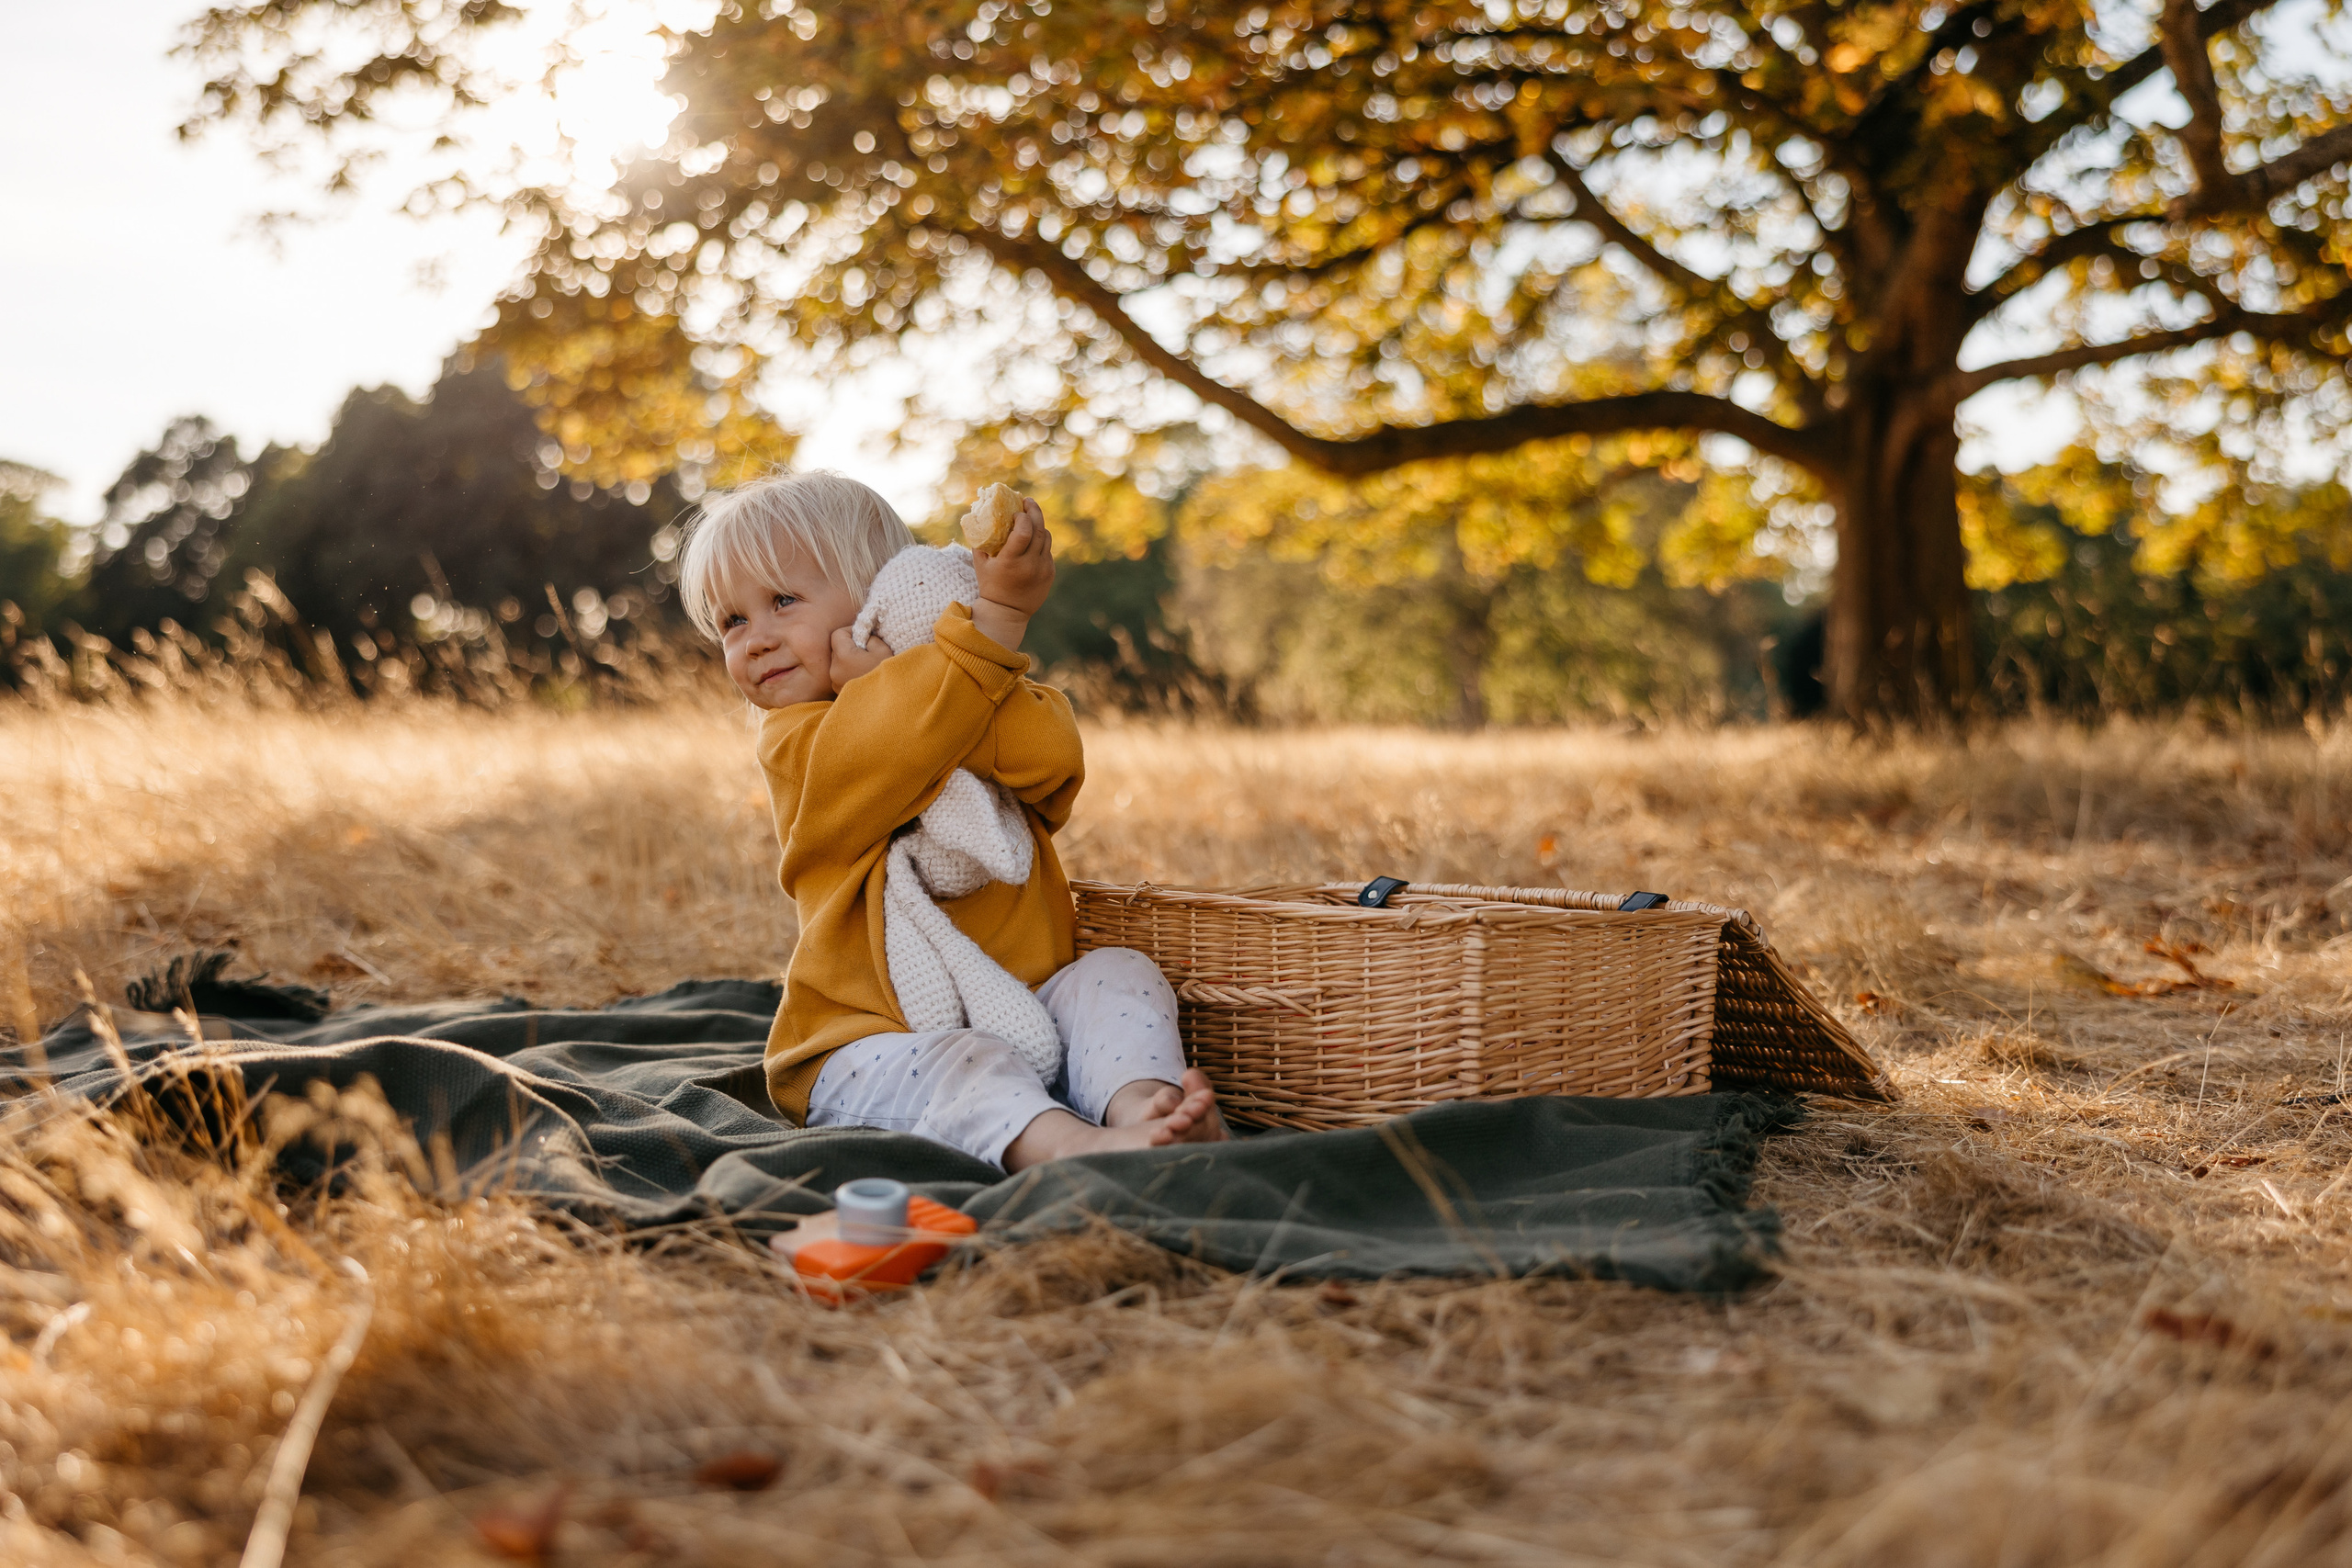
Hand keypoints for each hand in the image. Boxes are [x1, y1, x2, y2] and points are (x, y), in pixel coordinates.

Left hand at [828, 627, 891, 691]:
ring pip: (838, 662)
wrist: (890, 700)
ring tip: (866, 665)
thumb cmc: (887, 674)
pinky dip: (849, 672)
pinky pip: (840, 675)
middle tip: (867, 650)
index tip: (863, 636)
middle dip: (849, 646)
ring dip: (849, 660)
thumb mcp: (882, 649)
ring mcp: (835, 683)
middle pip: (836, 649)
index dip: (850, 631)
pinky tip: (863, 675)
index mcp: (843, 656)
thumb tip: (864, 637)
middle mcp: (834, 670)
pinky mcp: (838, 692)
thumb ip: (870, 638)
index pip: (837, 634)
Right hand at [973, 498, 1052, 649]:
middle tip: (1028, 501)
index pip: (1024, 531)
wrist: (1007, 612)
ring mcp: (1043, 569)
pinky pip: (1048, 551)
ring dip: (1039, 525)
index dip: (1022, 517)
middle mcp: (1030, 565)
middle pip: (1039, 529)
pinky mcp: (1050, 573)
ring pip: (1046, 538)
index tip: (1016, 511)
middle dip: (1034, 511)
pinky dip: (1041, 542)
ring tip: (1031, 518)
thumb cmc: (990, 585)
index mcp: (1011, 561)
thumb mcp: (980, 564)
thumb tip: (979, 517)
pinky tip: (1034, 538)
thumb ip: (980, 541)